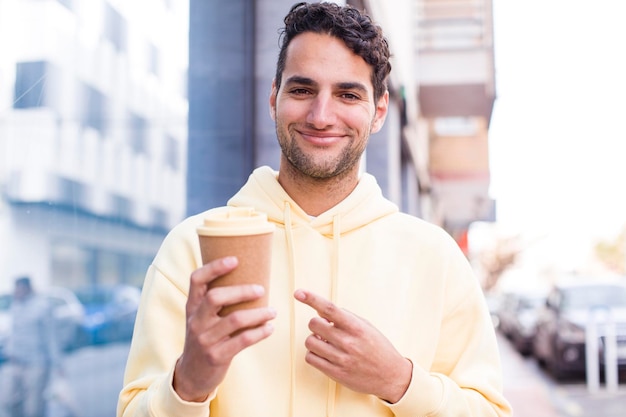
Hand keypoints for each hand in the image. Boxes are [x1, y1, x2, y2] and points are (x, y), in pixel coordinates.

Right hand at [173, 256, 275, 401]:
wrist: (192, 375)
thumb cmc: (205, 338)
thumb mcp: (201, 318)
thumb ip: (215, 300)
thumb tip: (248, 275)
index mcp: (192, 307)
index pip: (196, 280)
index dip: (214, 267)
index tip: (235, 260)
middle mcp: (196, 321)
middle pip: (216, 297)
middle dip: (242, 291)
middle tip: (261, 289)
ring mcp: (205, 339)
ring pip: (234, 319)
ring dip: (258, 314)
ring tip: (273, 311)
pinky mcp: (217, 356)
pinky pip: (242, 340)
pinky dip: (260, 333)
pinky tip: (269, 328)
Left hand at [294, 289, 411, 402]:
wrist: (391, 376)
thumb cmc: (378, 348)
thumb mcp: (365, 326)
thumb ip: (344, 317)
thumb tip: (320, 311)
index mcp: (356, 327)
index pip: (329, 308)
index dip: (312, 299)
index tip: (299, 292)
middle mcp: (347, 342)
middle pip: (314, 324)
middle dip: (316, 325)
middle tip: (326, 330)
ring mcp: (341, 359)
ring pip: (309, 342)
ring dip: (314, 340)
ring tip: (326, 343)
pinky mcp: (336, 373)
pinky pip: (311, 358)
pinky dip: (314, 354)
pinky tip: (324, 354)